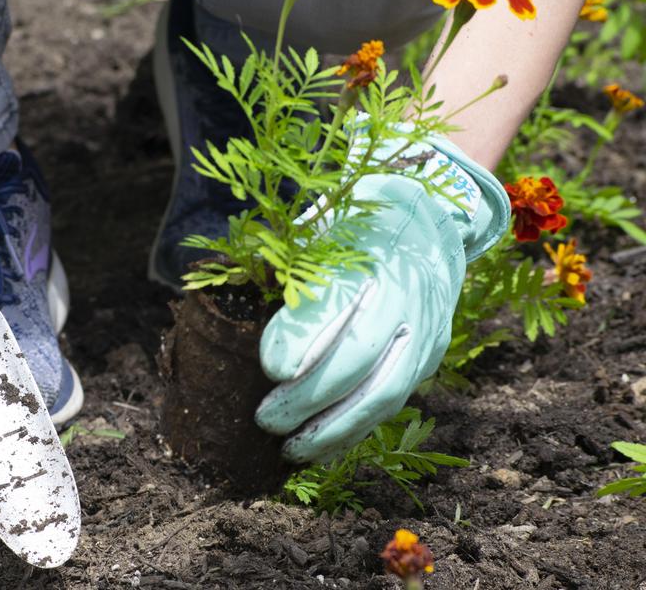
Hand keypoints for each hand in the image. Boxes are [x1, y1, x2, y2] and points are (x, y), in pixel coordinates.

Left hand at [254, 138, 508, 462]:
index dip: (302, 341)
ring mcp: (425, 331)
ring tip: (289, 449)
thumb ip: (289, 269)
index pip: (336, 306)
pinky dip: (354, 430)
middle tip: (264, 418)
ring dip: (333, 428)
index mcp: (372, 255)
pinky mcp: (431, 357)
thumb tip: (239, 306)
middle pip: (359, 359)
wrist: (428, 219)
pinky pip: (392, 402)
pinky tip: (319, 448)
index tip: (269, 368)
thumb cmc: (352, 227)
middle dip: (309, 398)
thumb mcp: (319, 231)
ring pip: (383, 393)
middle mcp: (405, 296)